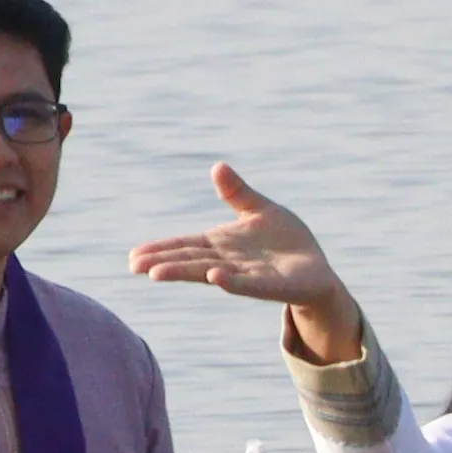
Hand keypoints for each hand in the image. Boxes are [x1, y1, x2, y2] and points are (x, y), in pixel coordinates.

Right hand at [129, 163, 366, 367]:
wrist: (316, 270)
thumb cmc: (286, 241)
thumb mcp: (260, 209)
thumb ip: (237, 193)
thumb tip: (217, 166)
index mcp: (222, 243)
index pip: (185, 245)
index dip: (161, 248)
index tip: (135, 255)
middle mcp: (228, 261)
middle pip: (190, 260)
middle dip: (163, 262)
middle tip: (134, 266)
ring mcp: (248, 275)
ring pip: (210, 273)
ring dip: (185, 272)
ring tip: (158, 274)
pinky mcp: (272, 286)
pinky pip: (249, 284)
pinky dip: (231, 281)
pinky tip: (215, 277)